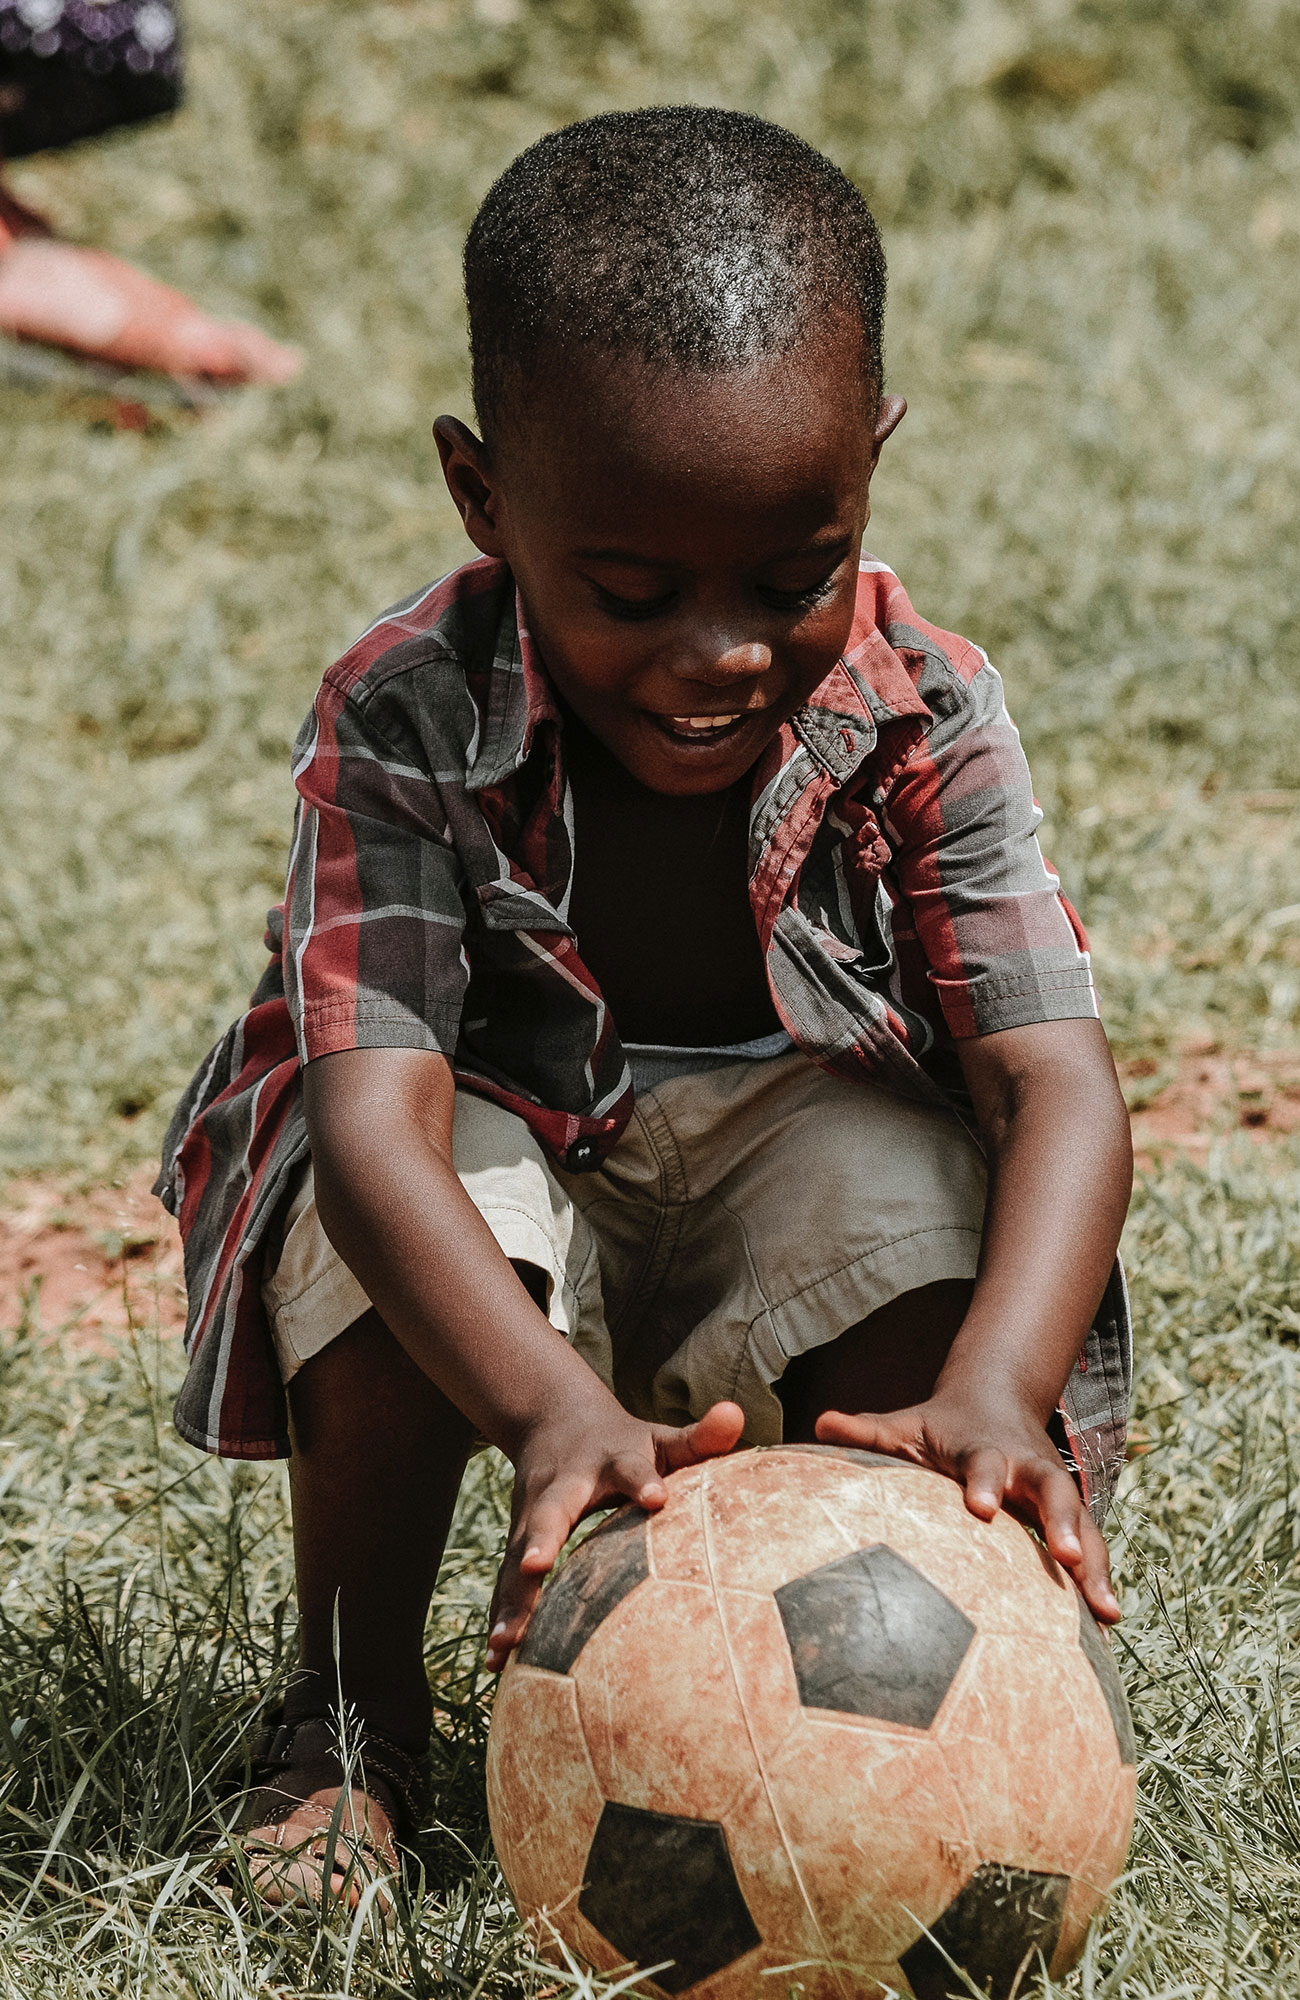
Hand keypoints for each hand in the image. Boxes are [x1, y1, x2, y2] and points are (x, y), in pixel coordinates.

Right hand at [487, 1395, 744, 1669]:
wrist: (553, 1420)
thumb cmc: (626, 1443)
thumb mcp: (661, 1438)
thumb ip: (701, 1436)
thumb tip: (736, 1413)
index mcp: (609, 1461)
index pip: (629, 1469)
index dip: (643, 1482)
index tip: (658, 1499)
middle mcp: (562, 1487)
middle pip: (550, 1513)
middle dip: (541, 1539)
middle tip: (535, 1566)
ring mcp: (532, 1516)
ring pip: (517, 1558)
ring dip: (512, 1599)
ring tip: (504, 1643)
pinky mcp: (518, 1544)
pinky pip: (507, 1584)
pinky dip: (502, 1618)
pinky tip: (496, 1663)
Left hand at [816, 1391, 1120, 1623]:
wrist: (996, 1402)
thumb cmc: (939, 1428)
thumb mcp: (904, 1425)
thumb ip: (866, 1431)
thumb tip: (819, 1423)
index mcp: (984, 1449)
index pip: (984, 1463)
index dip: (982, 1482)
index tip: (978, 1507)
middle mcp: (1027, 1468)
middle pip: (1053, 1490)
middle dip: (1061, 1521)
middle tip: (1065, 1557)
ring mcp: (1054, 1493)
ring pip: (1083, 1524)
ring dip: (1095, 1565)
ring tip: (1106, 1614)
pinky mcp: (1068, 1517)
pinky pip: (1091, 1550)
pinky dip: (1100, 1582)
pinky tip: (1107, 1628)